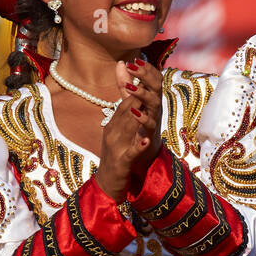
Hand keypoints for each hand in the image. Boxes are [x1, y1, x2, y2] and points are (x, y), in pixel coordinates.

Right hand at [95, 57, 163, 201]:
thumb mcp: (120, 130)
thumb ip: (124, 109)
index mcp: (113, 124)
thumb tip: (125, 96)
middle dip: (136, 95)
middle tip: (148, 80)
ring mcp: (116, 147)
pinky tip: (146, 140)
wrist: (108, 183)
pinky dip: (138, 146)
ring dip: (136, 116)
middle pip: (125, 111)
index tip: (146, 73)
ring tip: (147, 104)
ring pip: (127, 128)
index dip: (135, 87)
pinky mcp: (121, 163)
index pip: (125, 102)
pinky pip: (131, 153)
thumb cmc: (117, 155)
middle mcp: (112, 132)